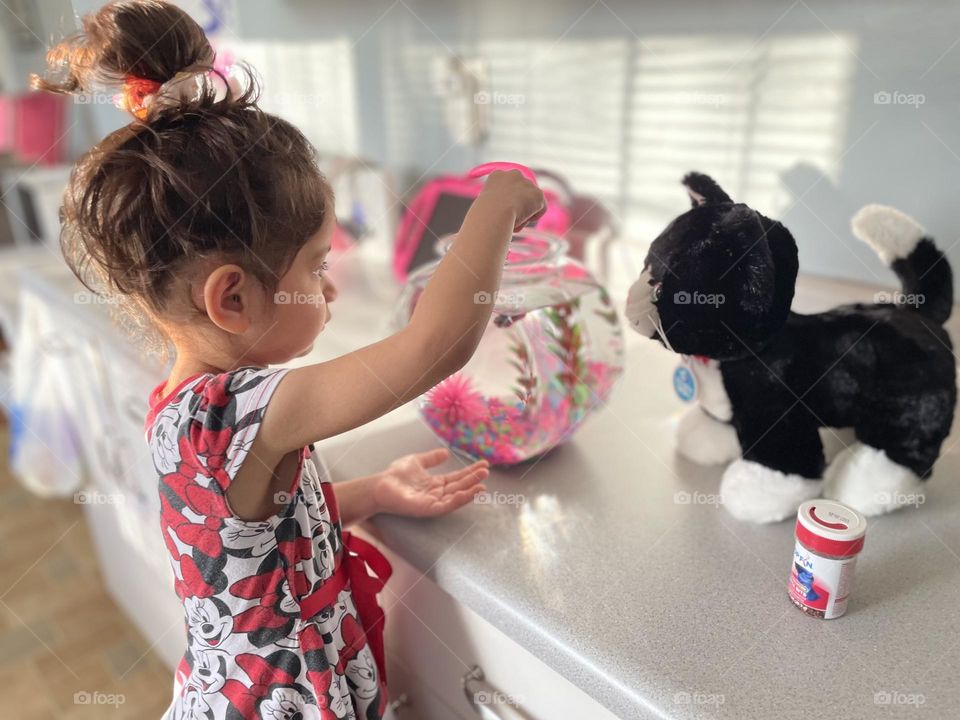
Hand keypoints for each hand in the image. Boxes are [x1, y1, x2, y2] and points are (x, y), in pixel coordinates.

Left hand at [374, 448, 488, 517]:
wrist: (380, 485)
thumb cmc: (396, 475)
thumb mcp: (417, 461)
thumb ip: (431, 458)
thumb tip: (446, 452)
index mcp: (436, 483)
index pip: (457, 478)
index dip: (470, 471)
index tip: (483, 464)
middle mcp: (437, 493)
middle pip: (459, 486)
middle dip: (473, 479)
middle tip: (486, 471)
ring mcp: (433, 502)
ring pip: (455, 497)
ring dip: (469, 491)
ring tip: (482, 485)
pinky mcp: (427, 509)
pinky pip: (445, 506)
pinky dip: (456, 501)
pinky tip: (466, 494)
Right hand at [479, 169, 546, 231]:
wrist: (494, 214)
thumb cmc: (485, 215)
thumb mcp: (488, 204)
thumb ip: (499, 201)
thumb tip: (508, 210)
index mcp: (497, 175)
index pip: (508, 187)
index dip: (507, 201)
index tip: (502, 211)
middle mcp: (514, 174)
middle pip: (522, 193)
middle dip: (519, 205)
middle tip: (509, 217)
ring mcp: (527, 183)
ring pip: (531, 202)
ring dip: (525, 213)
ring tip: (513, 219)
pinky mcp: (538, 193)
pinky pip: (541, 209)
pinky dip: (533, 217)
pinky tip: (522, 218)